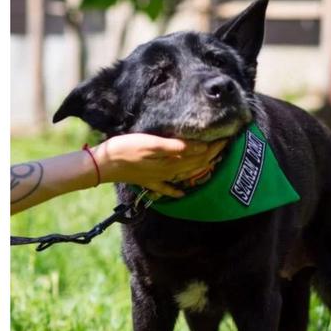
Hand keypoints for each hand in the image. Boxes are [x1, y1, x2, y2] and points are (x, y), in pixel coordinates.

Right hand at [92, 134, 226, 197]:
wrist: (103, 165)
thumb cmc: (126, 149)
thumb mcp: (152, 144)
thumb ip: (176, 147)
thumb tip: (199, 147)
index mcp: (171, 162)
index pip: (200, 154)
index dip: (214, 146)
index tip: (227, 137)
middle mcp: (168, 172)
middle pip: (196, 164)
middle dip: (212, 154)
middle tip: (225, 144)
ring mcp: (158, 178)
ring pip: (185, 174)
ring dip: (199, 168)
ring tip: (213, 160)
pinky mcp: (147, 180)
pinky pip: (166, 188)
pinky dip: (175, 191)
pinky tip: (181, 193)